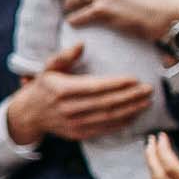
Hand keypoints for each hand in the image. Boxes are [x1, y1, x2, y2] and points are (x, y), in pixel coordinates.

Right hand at [3, 42, 153, 147]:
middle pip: (105, 103)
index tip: (135, 79)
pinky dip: (121, 123)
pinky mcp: (78, 134)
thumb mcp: (49, 67)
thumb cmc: (44, 87)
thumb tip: (81, 44)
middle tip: (148, 90)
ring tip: (146, 101)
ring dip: (130, 110)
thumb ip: (65, 56)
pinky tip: (134, 115)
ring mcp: (74, 123)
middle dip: (130, 97)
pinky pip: (104, 129)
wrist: (30, 114)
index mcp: (62, 90)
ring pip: (108, 117)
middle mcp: (68, 108)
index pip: (94, 87)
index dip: (116, 84)